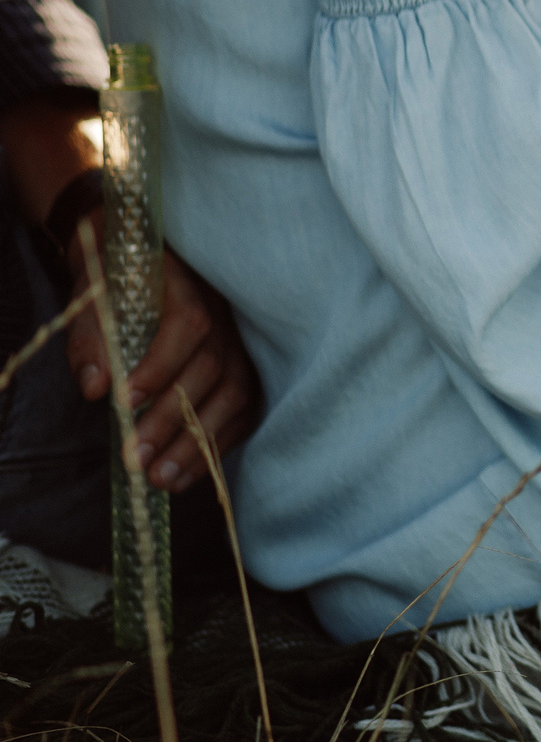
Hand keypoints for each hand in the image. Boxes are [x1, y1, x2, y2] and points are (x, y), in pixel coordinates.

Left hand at [72, 246, 260, 491]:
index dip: (161, 365)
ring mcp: (243, 344)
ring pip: (235, 396)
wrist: (148, 262)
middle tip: (137, 459)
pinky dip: (217, 446)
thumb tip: (95, 389)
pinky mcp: (248, 371)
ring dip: (199, 443)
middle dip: (173, 420)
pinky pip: (244, 412)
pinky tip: (186, 473)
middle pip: (213, 370)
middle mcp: (227, 316)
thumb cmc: (117, 283)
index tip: (124, 401)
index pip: (188, 327)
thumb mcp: (93, 299)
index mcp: (190, 287)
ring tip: (163, 479)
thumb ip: (91, 340)